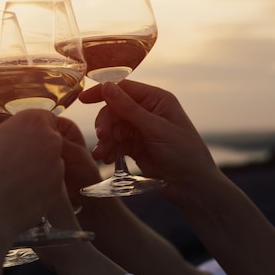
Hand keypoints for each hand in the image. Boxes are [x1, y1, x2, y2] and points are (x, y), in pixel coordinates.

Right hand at [0, 109, 65, 246]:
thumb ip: (12, 136)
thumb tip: (17, 140)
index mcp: (31, 120)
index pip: (44, 119)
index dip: (33, 132)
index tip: (24, 142)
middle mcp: (49, 138)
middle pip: (51, 140)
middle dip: (39, 151)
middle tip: (18, 164)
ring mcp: (57, 164)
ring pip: (53, 163)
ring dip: (41, 171)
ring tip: (17, 183)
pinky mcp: (59, 188)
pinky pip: (52, 184)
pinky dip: (41, 189)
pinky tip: (22, 196)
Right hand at [79, 80, 222, 200]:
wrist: (191, 186)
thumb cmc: (184, 153)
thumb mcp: (156, 129)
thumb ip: (129, 109)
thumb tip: (107, 87)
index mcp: (156, 99)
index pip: (123, 88)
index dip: (102, 92)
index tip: (83, 100)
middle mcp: (146, 111)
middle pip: (113, 109)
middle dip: (105, 123)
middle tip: (102, 138)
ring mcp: (139, 129)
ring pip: (111, 127)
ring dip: (105, 140)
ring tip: (102, 155)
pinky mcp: (133, 146)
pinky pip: (114, 143)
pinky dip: (108, 150)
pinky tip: (106, 159)